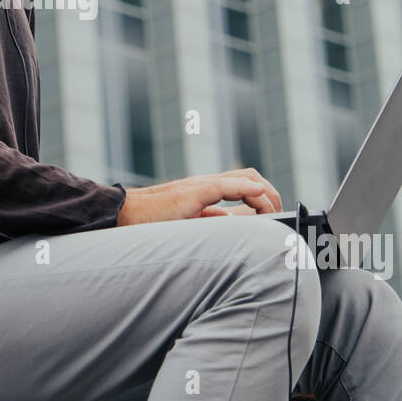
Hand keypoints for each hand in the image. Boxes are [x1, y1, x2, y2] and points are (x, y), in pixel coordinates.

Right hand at [117, 168, 282, 225]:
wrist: (123, 215)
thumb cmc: (150, 222)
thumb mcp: (187, 224)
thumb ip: (210, 221)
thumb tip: (234, 223)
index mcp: (205, 191)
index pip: (245, 184)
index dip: (264, 197)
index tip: (274, 215)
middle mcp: (205, 184)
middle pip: (249, 176)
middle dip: (270, 194)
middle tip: (279, 213)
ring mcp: (198, 186)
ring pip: (243, 177)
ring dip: (264, 193)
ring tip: (272, 210)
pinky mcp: (190, 193)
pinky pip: (223, 185)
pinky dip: (245, 188)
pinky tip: (258, 198)